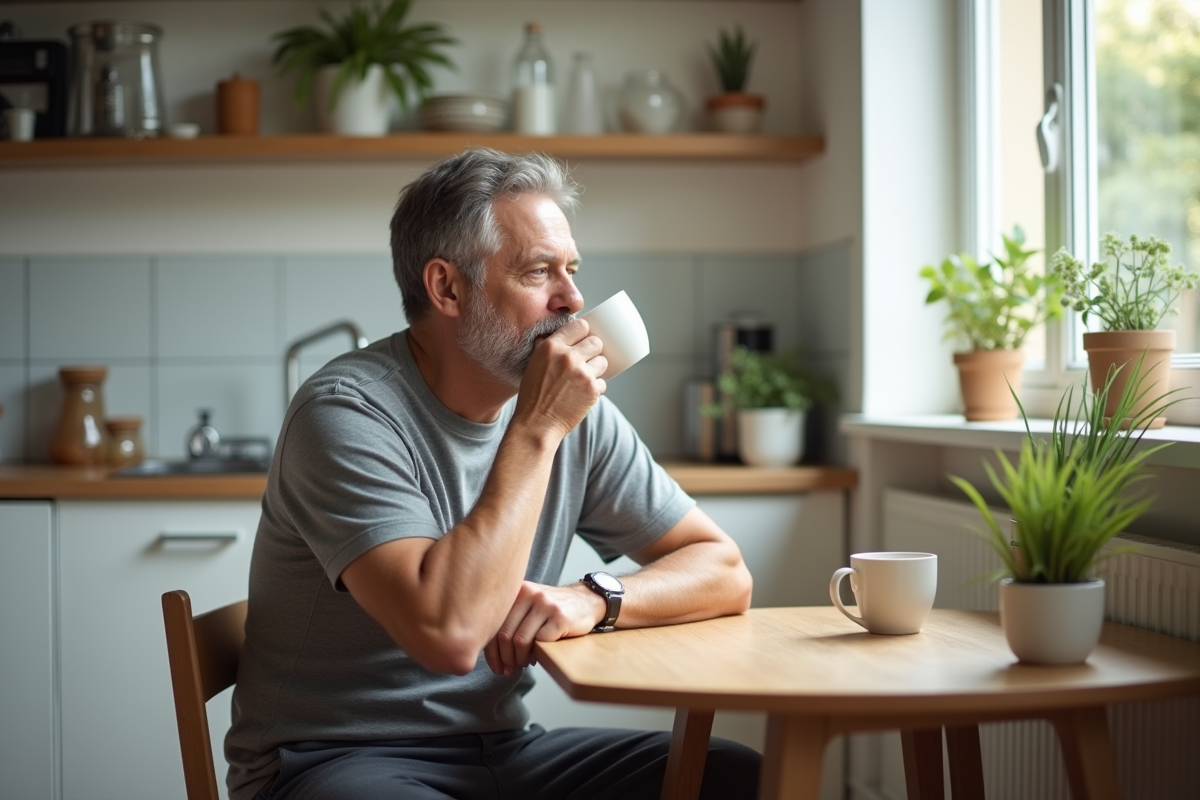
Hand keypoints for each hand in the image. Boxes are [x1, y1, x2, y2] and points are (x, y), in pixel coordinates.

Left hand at [484, 581, 603, 675]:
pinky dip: (535, 655)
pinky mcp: (560, 617)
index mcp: (516, 591)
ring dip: (519, 659)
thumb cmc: (553, 610)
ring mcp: (545, 604)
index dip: (491, 651)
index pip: (494, 624)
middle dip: (505, 659)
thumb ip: (510, 619)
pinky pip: (540, 642)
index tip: (496, 666)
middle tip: (508, 670)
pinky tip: (536, 658)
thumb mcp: (529, 606)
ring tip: (523, 663)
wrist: (588, 600)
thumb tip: (491, 652)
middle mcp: (529, 594)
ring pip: (520, 640)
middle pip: (504, 635)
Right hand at [513, 318, 606, 438]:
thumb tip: (554, 334)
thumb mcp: (533, 363)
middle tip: (585, 362)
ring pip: (603, 361)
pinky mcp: (592, 389)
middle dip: (593, 351)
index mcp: (551, 346)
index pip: (580, 325)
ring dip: (596, 370)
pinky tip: (582, 394)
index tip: (582, 340)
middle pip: (596, 342)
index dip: (583, 333)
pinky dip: (595, 388)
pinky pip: (603, 382)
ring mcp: (582, 373)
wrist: (537, 424)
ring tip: (583, 379)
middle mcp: (567, 357)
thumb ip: (544, 346)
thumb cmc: (533, 395)